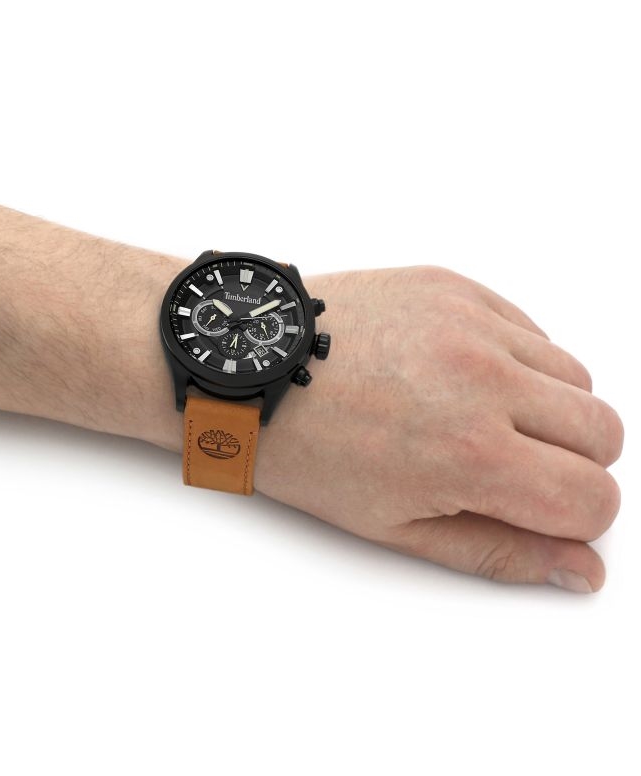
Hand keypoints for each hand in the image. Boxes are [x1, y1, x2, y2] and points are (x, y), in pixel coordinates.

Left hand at [254, 266, 623, 590]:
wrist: (251, 369)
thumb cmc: (306, 451)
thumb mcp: (392, 524)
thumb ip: (497, 550)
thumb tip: (579, 567)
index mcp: (470, 452)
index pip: (592, 498)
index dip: (576, 519)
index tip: (541, 513)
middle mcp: (484, 378)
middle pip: (603, 432)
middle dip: (572, 464)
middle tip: (508, 468)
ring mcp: (470, 323)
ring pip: (575, 376)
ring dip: (547, 408)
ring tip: (476, 418)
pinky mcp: (453, 286)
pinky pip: (529, 328)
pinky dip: (516, 360)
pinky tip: (459, 376)